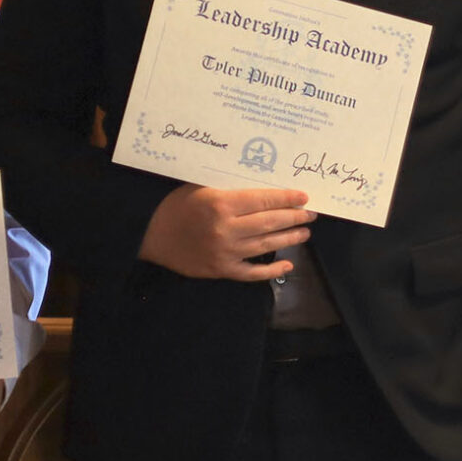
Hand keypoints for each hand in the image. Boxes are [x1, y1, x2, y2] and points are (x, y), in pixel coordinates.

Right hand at [137, 186, 314, 280]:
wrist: (151, 234)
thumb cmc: (177, 206)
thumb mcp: (201, 187)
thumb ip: (231, 188)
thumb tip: (266, 187)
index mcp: (221, 204)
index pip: (264, 200)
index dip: (287, 198)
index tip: (304, 196)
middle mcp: (226, 229)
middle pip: (270, 222)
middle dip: (295, 217)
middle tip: (310, 214)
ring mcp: (225, 252)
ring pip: (266, 245)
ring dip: (289, 239)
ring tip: (304, 233)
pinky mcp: (221, 271)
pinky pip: (252, 273)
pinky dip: (272, 270)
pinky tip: (288, 264)